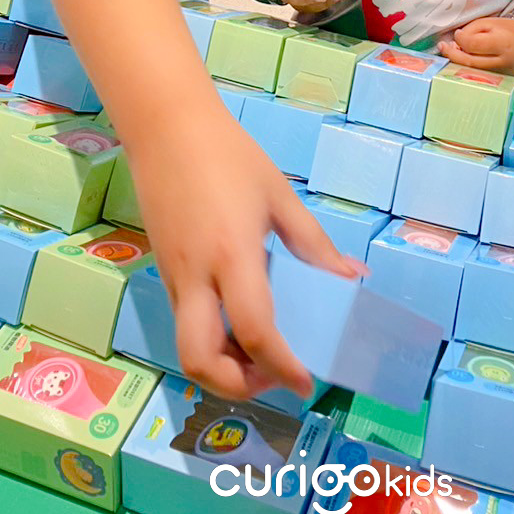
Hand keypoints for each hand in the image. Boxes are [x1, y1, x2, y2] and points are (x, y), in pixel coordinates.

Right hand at [128, 99, 363, 399]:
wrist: (166, 128)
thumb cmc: (229, 156)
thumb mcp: (279, 195)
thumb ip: (313, 243)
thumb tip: (350, 280)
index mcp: (232, 255)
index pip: (255, 331)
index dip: (282, 367)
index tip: (306, 383)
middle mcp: (196, 277)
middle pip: (200, 361)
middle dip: (236, 385)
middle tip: (272, 376)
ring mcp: (172, 277)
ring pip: (186, 347)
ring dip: (222, 367)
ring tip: (259, 354)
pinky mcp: (163, 271)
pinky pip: (184, 321)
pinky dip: (210, 339)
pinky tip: (237, 320)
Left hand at [439, 16, 513, 75]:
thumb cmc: (513, 31)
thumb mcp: (494, 22)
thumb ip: (473, 30)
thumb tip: (457, 40)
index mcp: (502, 43)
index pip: (473, 44)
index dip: (460, 39)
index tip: (457, 35)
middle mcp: (502, 62)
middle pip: (470, 62)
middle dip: (452, 55)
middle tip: (443, 47)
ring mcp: (502, 76)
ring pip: (472, 72)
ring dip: (457, 63)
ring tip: (452, 52)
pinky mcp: (501, 83)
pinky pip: (480, 77)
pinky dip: (468, 70)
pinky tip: (464, 61)